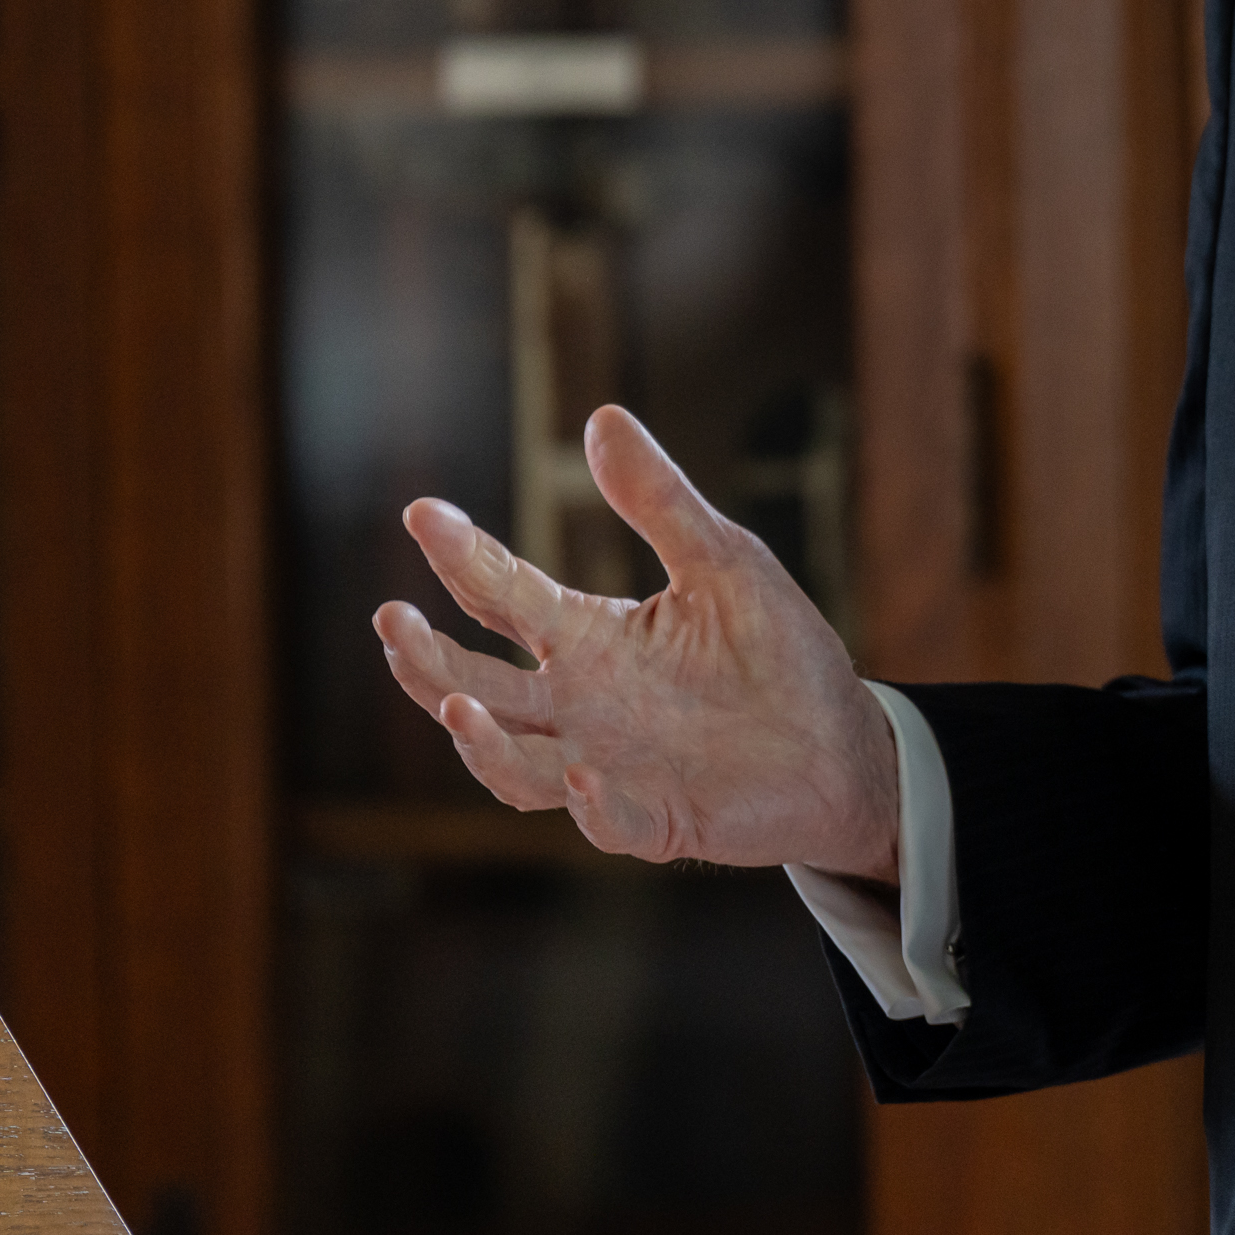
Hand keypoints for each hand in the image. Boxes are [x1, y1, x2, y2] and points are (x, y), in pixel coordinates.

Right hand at [370, 406, 903, 878]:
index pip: (504, 595)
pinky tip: (579, 770)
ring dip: (481, 741)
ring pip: (514, 764)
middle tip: (391, 619)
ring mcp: (607, 767)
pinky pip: (605, 818)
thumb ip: (658, 501)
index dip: (461, 557)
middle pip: (478, 684)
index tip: (422, 513)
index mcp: (587, 638)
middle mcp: (580, 705)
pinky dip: (587, 801)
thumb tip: (603, 416)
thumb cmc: (774, 652)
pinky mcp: (655, 819)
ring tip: (457, 704)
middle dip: (428, 658)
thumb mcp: (721, 560)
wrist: (842, 745)